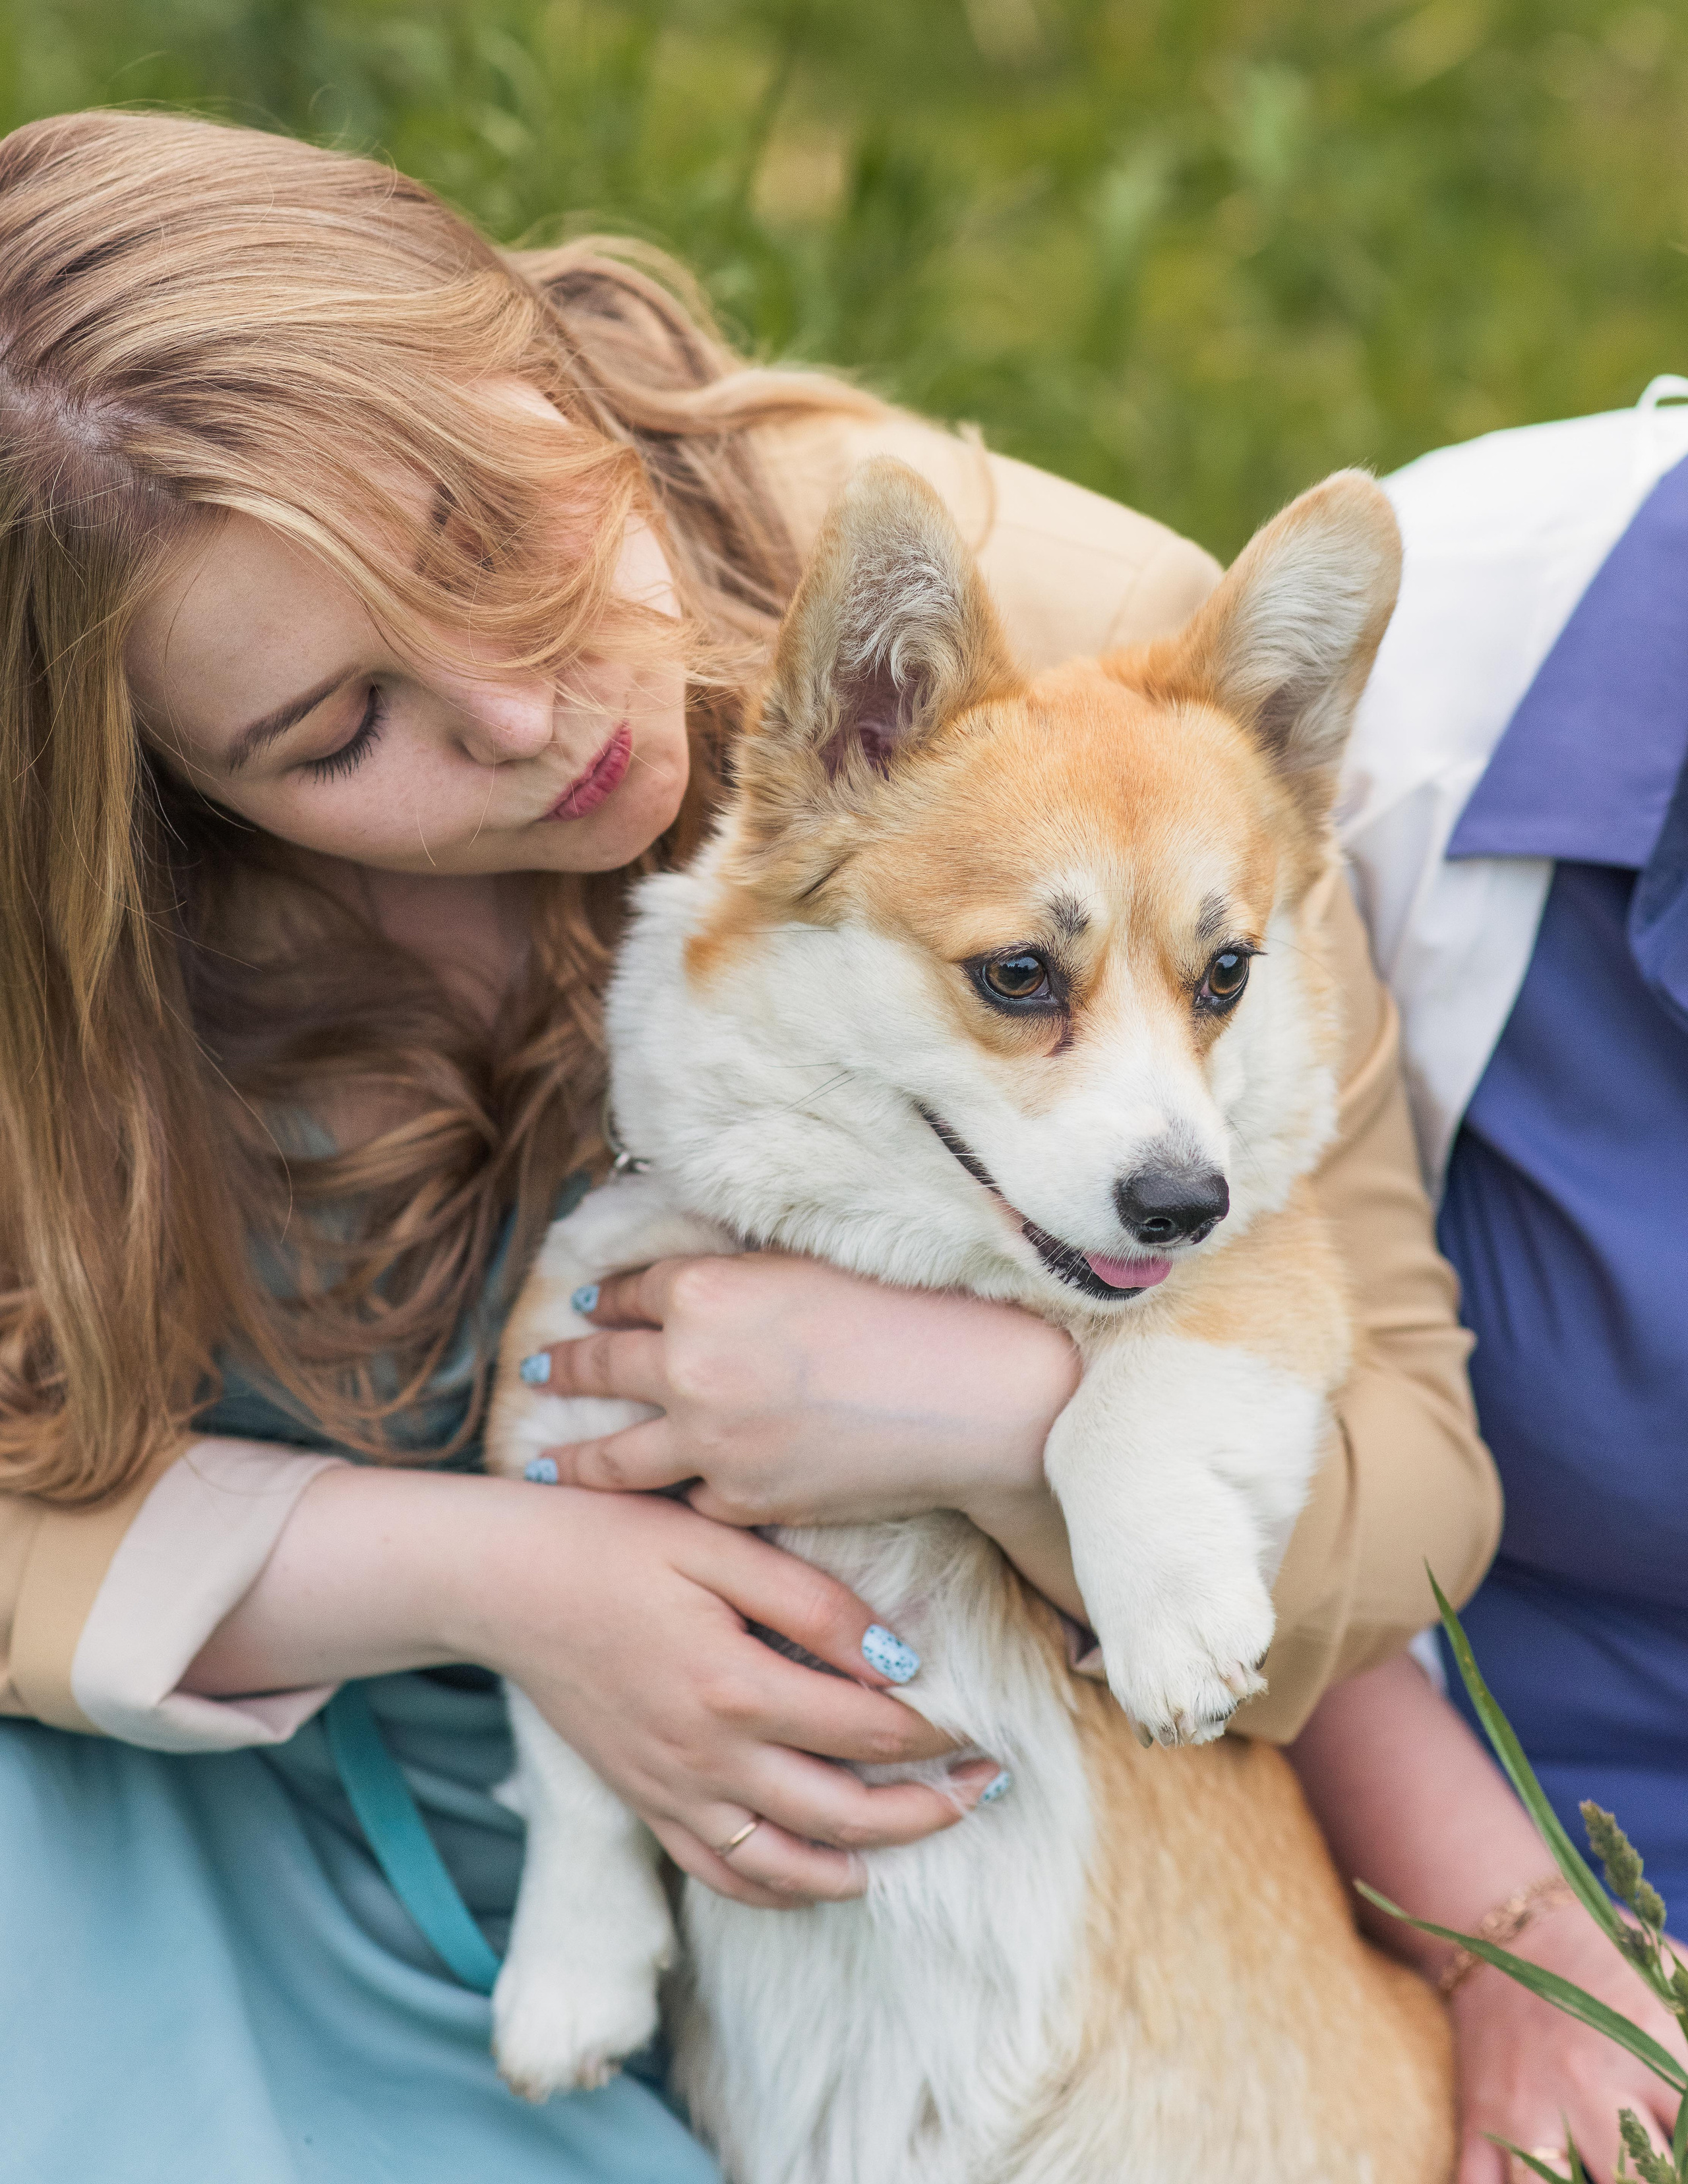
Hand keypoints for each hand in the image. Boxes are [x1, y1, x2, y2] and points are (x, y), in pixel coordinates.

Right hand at [452, 1481, 1002, 1909]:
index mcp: (734, 1686)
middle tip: (986, 1787)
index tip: (979, 1719)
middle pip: (845, 1814)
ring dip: (867, 1861)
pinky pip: (723, 1874)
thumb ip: (811, 1603)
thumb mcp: (715, 1544)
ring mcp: (672, 1792)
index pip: (866, 1732)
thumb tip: (899, 1658)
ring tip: (922, 1833)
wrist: (502, 1581)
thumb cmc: (609, 1543)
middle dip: (929, 1808)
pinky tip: (823, 1872)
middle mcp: (707, 1758)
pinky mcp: (644, 1803)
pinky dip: (782, 1887)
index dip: (934, 1731)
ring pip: (789, 1866)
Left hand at [522, 1251, 1078, 1531]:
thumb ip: (732, 1281)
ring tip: (539, 1463)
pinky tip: (648, 1502)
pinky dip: (674, 1493)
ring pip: (615, 1456)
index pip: (629, 1293)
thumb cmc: (902, 1313)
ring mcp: (708, 1441)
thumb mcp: (801, 1266)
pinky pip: (689, 1498)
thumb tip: (682, 1289)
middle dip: (561, 1367)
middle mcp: (688, 1365)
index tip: (583, 1309)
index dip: (604, 1300)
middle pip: (602, 1368)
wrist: (964, 1398)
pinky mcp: (740, 1499)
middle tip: (533, 1370)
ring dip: (571, 1457)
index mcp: (702, 1290)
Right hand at [1448, 1901, 1682, 2182]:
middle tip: (1665, 2176)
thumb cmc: (1615, 1964)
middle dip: (1658, 2181)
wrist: (1507, 1929)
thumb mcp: (1682, 1983)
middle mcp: (1588, 2079)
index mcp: (1650, 2041)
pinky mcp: (1483, 2119)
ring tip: (1616, 2180)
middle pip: (1640, 2179)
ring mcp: (1528, 2104)